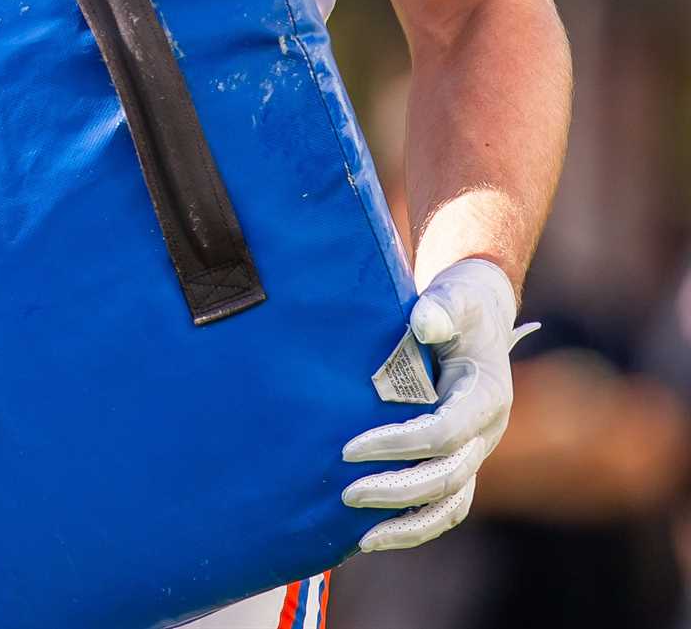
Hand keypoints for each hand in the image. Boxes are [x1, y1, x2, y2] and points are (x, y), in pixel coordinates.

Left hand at [342, 257, 536, 551]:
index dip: (397, 444)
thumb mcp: (455, 296)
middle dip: (395, 489)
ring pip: (449, 504)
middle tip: (345, 493)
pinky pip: (446, 506)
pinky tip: (377, 535)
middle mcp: (487, 431)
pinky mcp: (462, 460)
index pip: (443, 433)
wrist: (478, 315)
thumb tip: (422, 322)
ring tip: (359, 537)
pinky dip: (416, 526)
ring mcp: (476, 451)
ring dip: (406, 522)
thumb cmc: (460, 304)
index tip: (349, 447)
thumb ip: (442, 307)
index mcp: (486, 395)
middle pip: (446, 476)